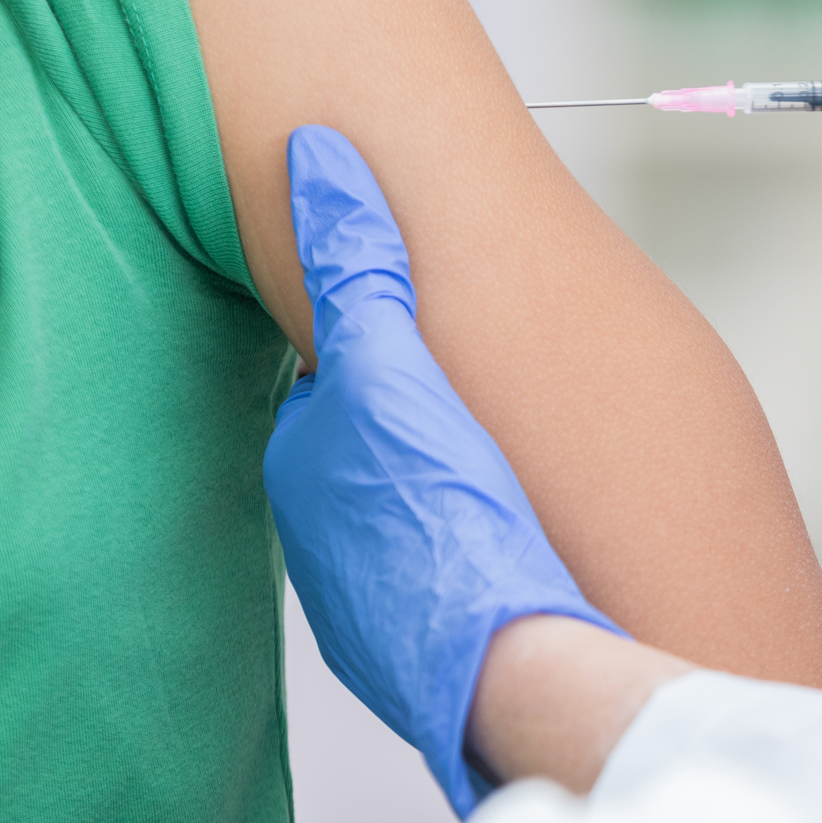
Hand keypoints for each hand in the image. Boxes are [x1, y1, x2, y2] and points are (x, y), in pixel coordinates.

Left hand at [263, 126, 626, 815]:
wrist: (510, 665)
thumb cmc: (445, 515)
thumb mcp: (397, 366)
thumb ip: (356, 266)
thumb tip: (314, 157)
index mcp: (305, 468)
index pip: (337, 387)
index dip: (389, 354)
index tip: (435, 340)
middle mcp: (319, 543)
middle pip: (372, 454)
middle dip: (415, 428)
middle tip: (478, 410)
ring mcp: (365, 606)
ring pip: (406, 521)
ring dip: (445, 498)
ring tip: (503, 482)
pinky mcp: (422, 652)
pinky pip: (441, 581)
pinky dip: (469, 560)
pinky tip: (516, 554)